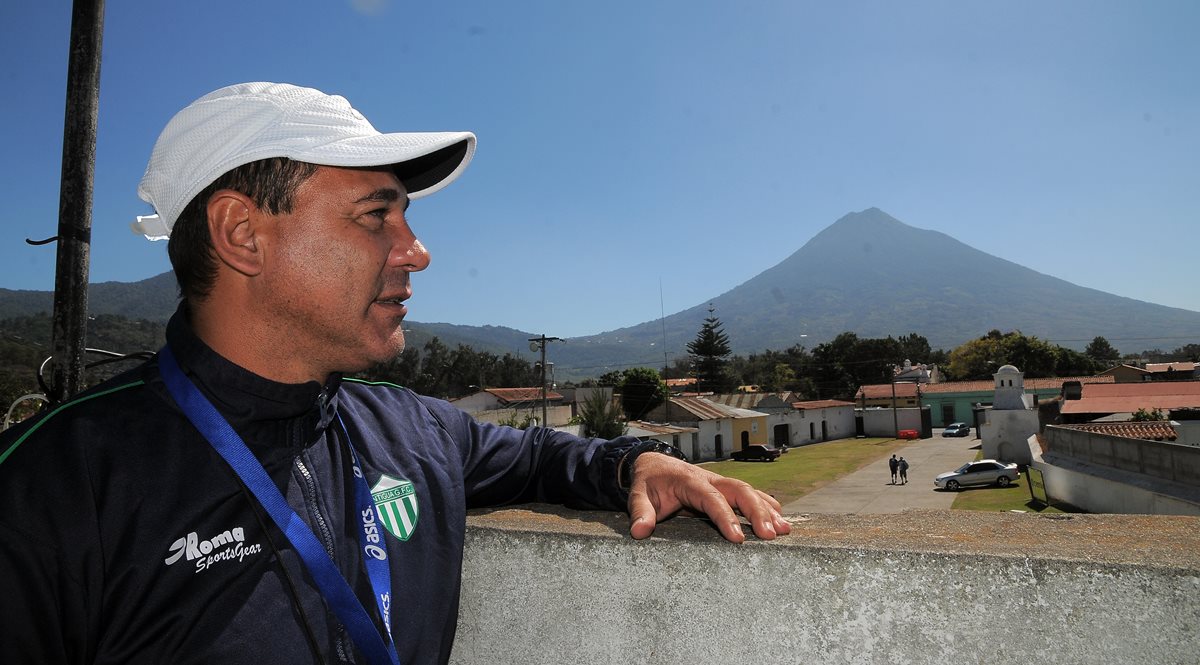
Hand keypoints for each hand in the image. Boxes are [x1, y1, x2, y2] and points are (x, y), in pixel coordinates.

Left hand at [626, 452, 790, 542]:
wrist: (654, 463)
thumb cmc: (648, 482)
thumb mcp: (638, 494)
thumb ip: (640, 512)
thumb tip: (639, 532)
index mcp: (690, 481)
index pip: (711, 499)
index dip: (726, 518)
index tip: (738, 539)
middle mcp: (710, 479)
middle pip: (739, 490)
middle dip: (757, 512)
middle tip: (771, 535)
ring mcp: (720, 482)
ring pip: (749, 491)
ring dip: (767, 509)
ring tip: (784, 530)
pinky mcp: (725, 488)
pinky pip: (750, 494)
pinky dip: (767, 505)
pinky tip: (781, 520)